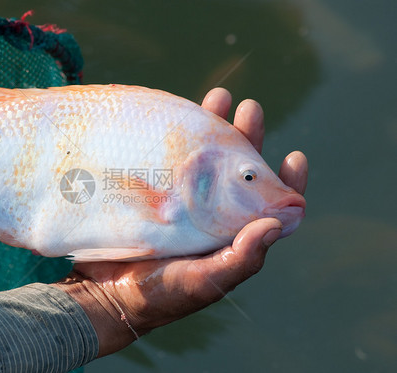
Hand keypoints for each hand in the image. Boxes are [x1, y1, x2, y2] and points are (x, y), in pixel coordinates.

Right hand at [53, 88, 307, 356]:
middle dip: (246, 137)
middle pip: (236, 171)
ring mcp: (179, 202)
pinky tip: (175, 116)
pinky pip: (168, 160)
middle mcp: (209, 215)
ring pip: (203, 158)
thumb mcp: (205, 281)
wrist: (104, 293)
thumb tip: (277, 224)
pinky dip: (174, 138)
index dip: (285, 182)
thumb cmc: (160, 295)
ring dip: (212, 127)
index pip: (267, 206)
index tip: (294, 156)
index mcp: (229, 235)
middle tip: (248, 108)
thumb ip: (241, 258)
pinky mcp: (151, 193)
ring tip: (218, 96)